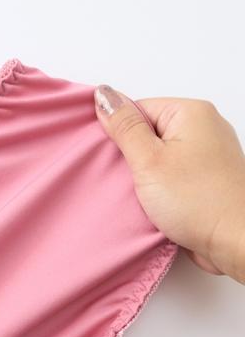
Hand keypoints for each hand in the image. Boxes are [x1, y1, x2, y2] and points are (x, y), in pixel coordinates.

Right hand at [94, 85, 244, 283]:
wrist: (235, 240)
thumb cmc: (198, 202)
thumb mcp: (148, 161)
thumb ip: (124, 127)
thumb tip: (104, 95)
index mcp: (191, 112)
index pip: (138, 110)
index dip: (119, 136)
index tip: (116, 161)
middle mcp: (205, 127)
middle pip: (149, 132)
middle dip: (132, 158)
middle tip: (130, 181)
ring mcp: (208, 154)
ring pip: (159, 157)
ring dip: (145, 177)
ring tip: (144, 196)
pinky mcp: (207, 178)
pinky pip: (173, 174)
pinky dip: (160, 188)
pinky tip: (157, 204)